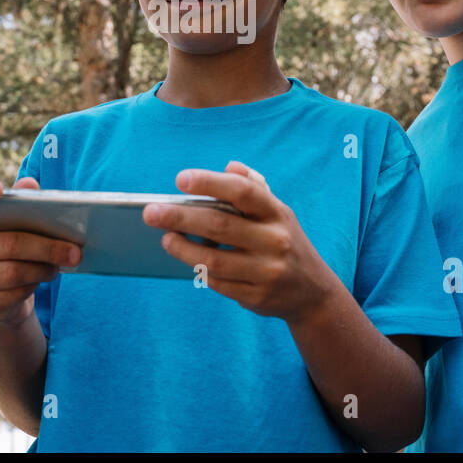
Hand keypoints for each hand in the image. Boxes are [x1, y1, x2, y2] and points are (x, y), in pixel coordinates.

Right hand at [0, 176, 81, 327]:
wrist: (2, 296)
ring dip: (44, 268)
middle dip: (47, 248)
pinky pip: (14, 293)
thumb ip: (21, 203)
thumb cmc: (10, 250)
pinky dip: (35, 285)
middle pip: (9, 244)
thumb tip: (30, 184)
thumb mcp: (15, 226)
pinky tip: (43, 278)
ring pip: (14, 272)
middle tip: (75, 251)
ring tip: (61, 265)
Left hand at [143, 160, 337, 324]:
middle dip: (180, 218)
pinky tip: (185, 259)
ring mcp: (267, 271)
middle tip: (150, 212)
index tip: (180, 180)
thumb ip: (254, 187)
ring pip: (213, 259)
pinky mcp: (257, 296)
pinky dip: (198, 270)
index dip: (210, 182)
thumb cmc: (283, 240)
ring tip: (164, 238)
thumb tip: (229, 166)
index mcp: (277, 212)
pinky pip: (218, 282)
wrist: (312, 291)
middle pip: (219, 226)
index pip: (242, 191)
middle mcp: (275, 240)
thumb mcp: (277, 212)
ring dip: (182, 248)